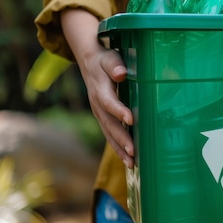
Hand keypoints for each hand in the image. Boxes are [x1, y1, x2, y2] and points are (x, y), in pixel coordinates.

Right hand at [79, 46, 134, 167]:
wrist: (89, 63)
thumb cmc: (104, 60)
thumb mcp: (109, 58)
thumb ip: (115, 65)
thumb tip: (121, 73)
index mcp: (100, 89)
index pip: (109, 102)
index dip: (119, 110)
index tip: (131, 119)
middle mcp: (97, 105)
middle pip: (109, 124)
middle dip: (121, 139)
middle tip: (133, 152)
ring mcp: (99, 113)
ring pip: (108, 134)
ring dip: (119, 149)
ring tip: (131, 164)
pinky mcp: (102, 118)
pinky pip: (109, 135)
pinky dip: (118, 148)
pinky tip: (128, 160)